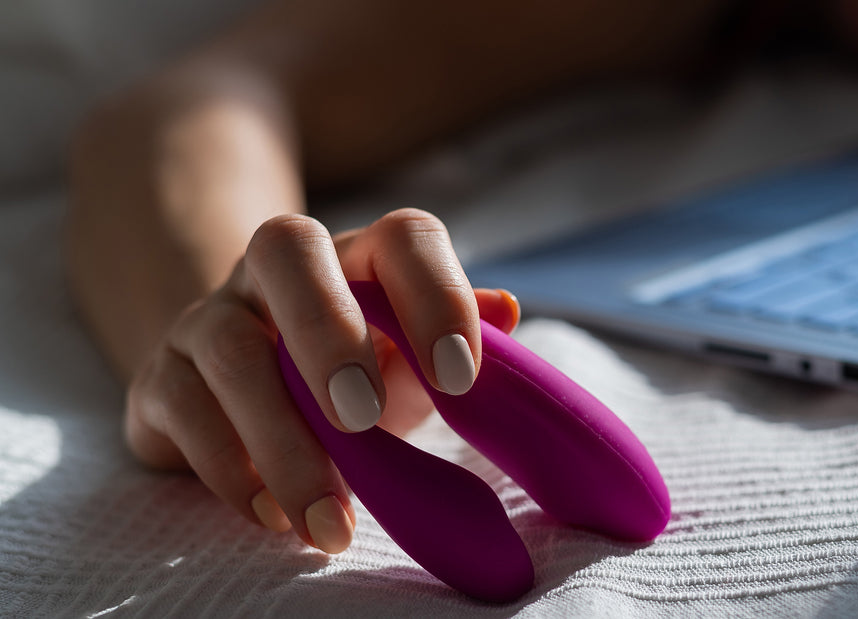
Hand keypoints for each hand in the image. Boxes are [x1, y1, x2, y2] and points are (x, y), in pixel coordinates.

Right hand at [123, 209, 519, 552]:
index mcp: (358, 257)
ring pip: (233, 350)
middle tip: (364, 417)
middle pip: (288, 249)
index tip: (461, 378)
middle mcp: (276, 270)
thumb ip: (456, 337)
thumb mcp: (411, 359)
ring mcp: (211, 316)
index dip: (436, 293)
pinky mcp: (162, 376)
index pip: (403, 236)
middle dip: (330, 332)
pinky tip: (273, 515)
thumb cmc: (352, 375)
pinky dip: (231, 469)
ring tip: (329, 519)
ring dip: (284, 440)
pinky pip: (181, 406)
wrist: (239, 395)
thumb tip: (505, 310)